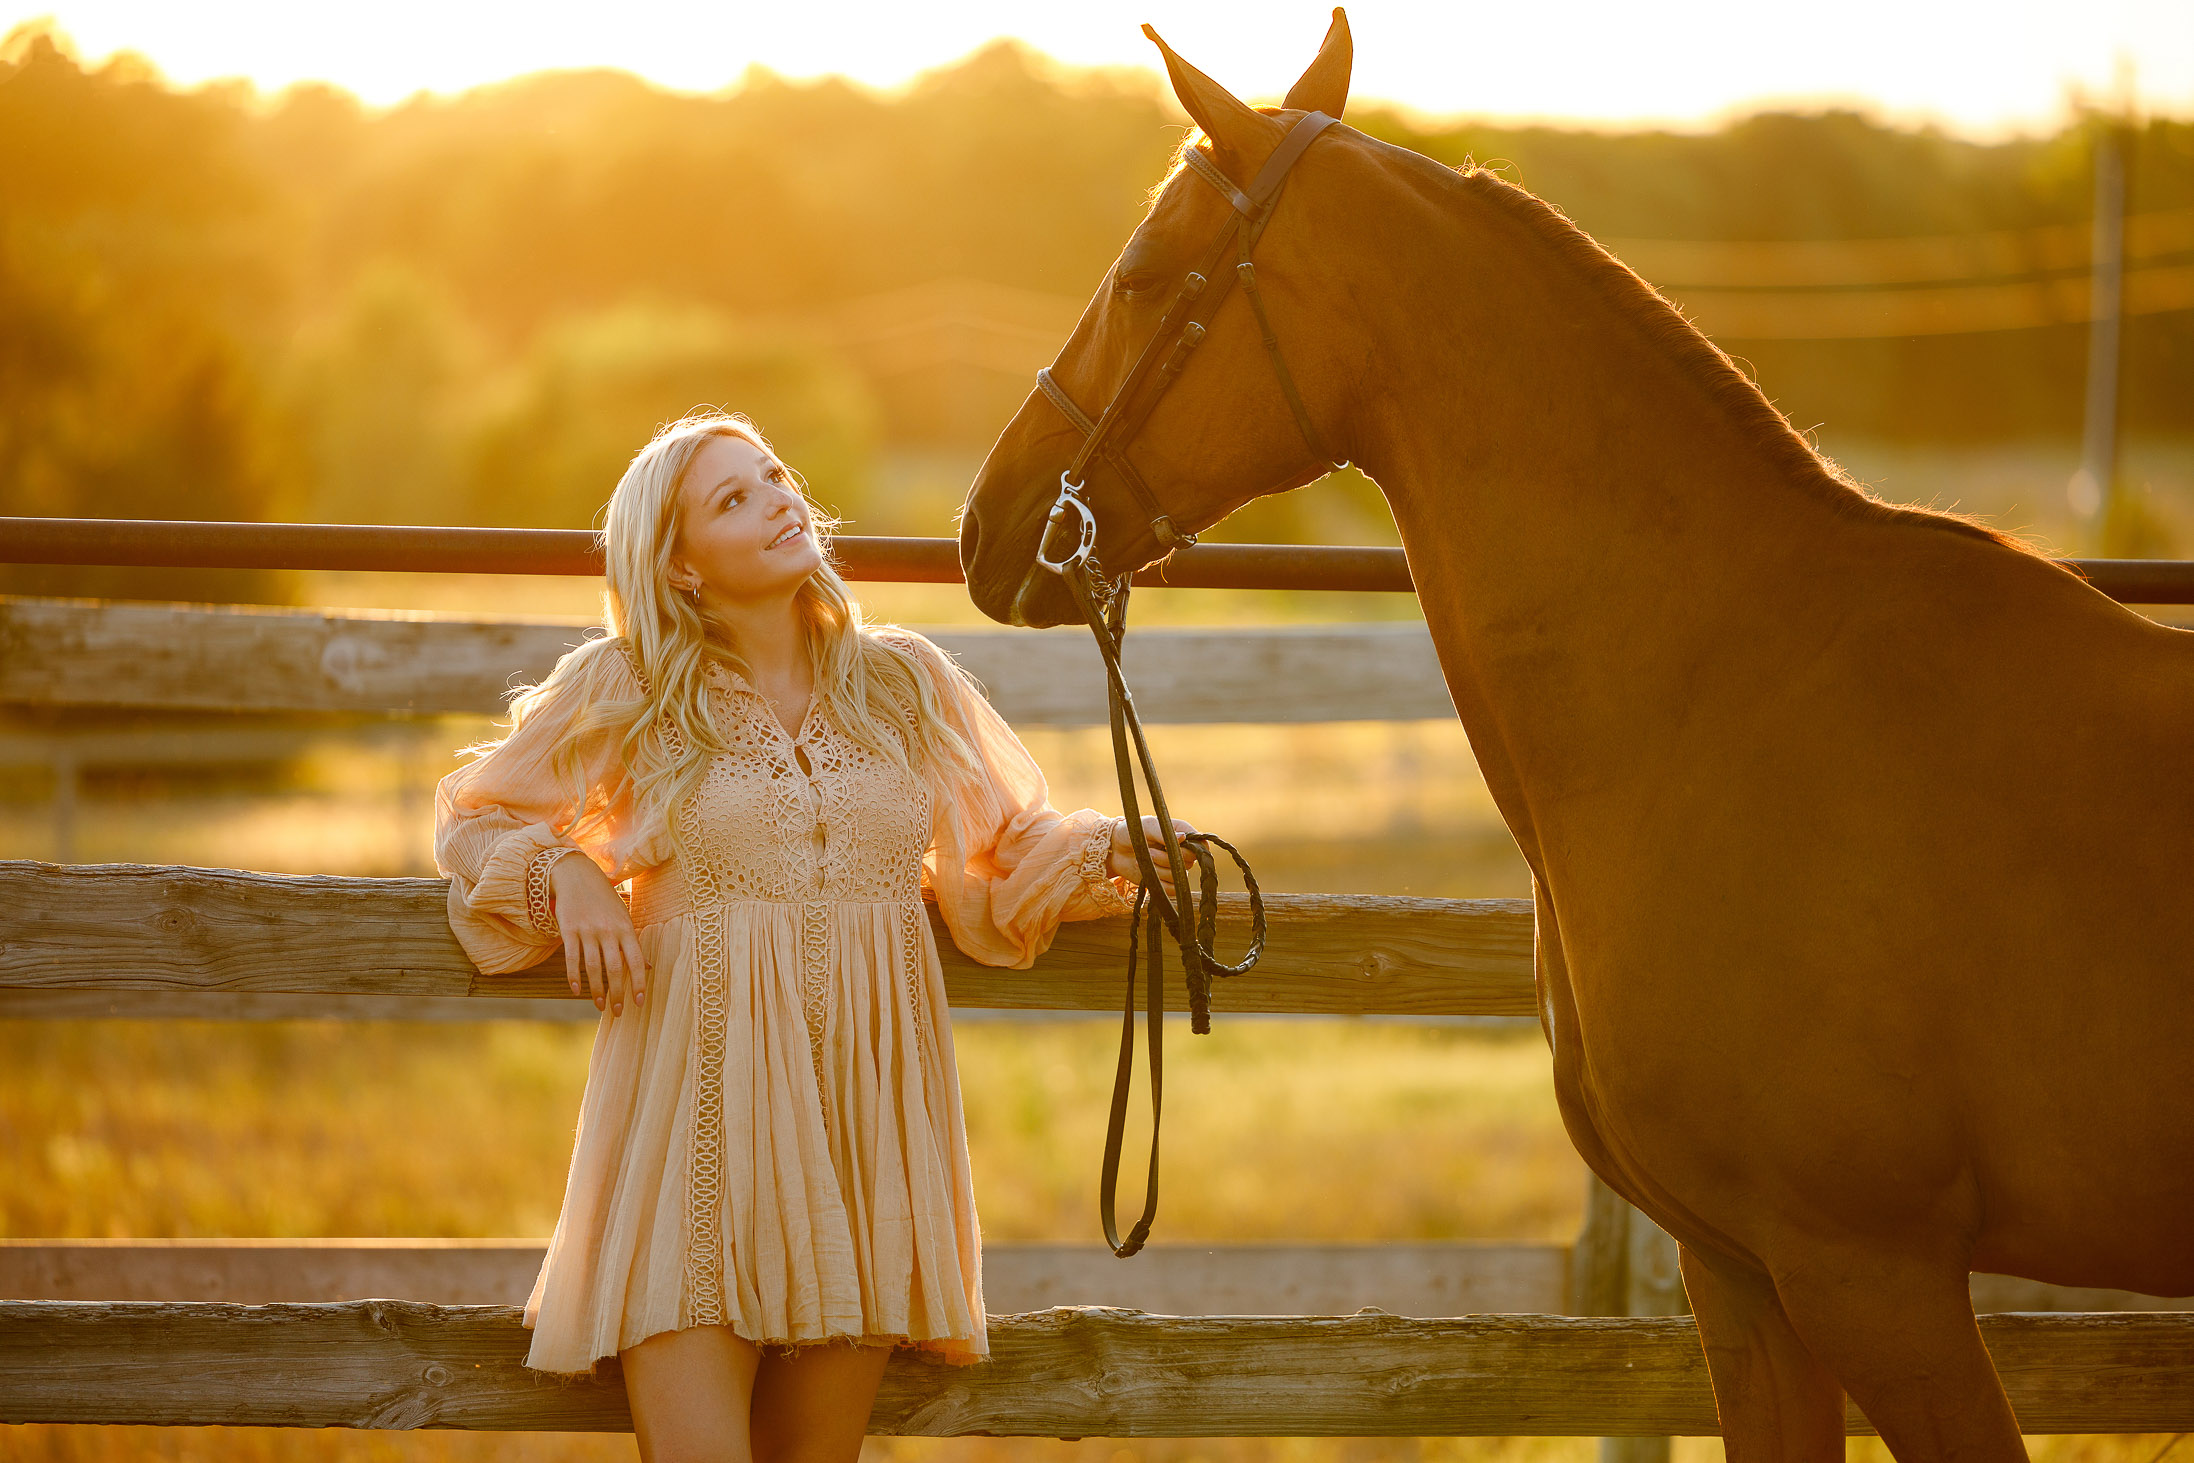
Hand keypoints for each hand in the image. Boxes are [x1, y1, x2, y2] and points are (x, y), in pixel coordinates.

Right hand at [550, 855, 646, 1016]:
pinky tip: (576, 991)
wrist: (577, 875)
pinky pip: (572, 958)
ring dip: (596, 990)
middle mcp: (608, 930)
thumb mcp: (624, 917)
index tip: (640, 1002)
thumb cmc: (605, 900)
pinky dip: (574, 977)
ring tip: (599, 1006)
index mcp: (626, 928)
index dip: (639, 983)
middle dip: (617, 993)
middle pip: (615, 968)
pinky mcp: (569, 930)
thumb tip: (649, 968)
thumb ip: (633, 943)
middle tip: (617, 1012)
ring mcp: (588, 930)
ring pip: (592, 967)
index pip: (636, 961)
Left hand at [1107, 815, 1198, 901]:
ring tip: (1144, 859)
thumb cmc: (1132, 831)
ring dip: (1159, 869)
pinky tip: (1145, 871)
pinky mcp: (1165, 882)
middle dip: (1168, 858)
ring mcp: (1174, 868)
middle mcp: (1182, 852)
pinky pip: (1171, 889)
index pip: (1202, 845)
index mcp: (1182, 834)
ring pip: (1178, 876)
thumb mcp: (1147, 826)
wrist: (1114, 849)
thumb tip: (1183, 838)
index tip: (1180, 846)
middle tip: (1150, 852)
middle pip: (1189, 862)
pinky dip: (1158, 882)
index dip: (1195, 849)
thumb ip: (1164, 832)